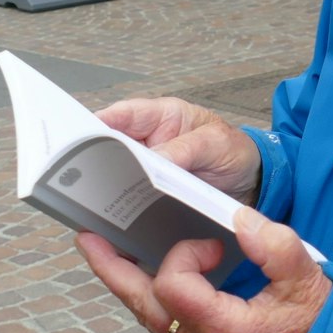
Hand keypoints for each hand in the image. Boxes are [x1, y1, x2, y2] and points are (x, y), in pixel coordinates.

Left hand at [77, 207, 330, 332]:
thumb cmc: (321, 321)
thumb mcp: (306, 276)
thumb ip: (272, 243)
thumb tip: (238, 217)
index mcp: (228, 331)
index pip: (175, 287)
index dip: (184, 255)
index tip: (213, 245)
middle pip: (144, 308)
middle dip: (113, 270)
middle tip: (88, 237)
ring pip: (150, 318)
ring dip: (126, 282)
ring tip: (105, 251)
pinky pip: (165, 322)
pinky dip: (150, 295)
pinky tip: (143, 273)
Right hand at [96, 97, 261, 203]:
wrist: (252, 183)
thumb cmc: (235, 152)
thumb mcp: (214, 143)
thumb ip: (184, 149)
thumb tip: (153, 160)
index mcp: (162, 117)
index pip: (121, 114)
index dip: (98, 124)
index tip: (79, 139)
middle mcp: (150, 141)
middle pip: (112, 146)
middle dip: (96, 159)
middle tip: (81, 175)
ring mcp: (150, 168)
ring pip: (118, 174)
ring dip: (108, 186)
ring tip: (95, 200)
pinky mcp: (154, 192)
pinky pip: (132, 196)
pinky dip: (124, 206)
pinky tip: (116, 217)